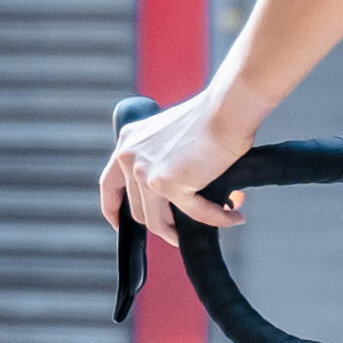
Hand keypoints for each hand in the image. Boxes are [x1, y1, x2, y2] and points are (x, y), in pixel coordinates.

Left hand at [101, 95, 247, 236]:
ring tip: (201, 230)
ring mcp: (148, 173)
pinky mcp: (170, 185)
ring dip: (179, 233)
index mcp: (128, 143)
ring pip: (159, 222)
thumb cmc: (208, 118)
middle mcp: (131, 158)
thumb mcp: (168, 136)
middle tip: (180, 229)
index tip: (119, 224)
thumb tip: (171, 196)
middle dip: (160, 225)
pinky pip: (195, 215)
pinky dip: (217, 218)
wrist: (226, 109)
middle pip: (138, 210)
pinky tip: (233, 217)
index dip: (112, 209)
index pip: (109, 185)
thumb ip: (159, 161)